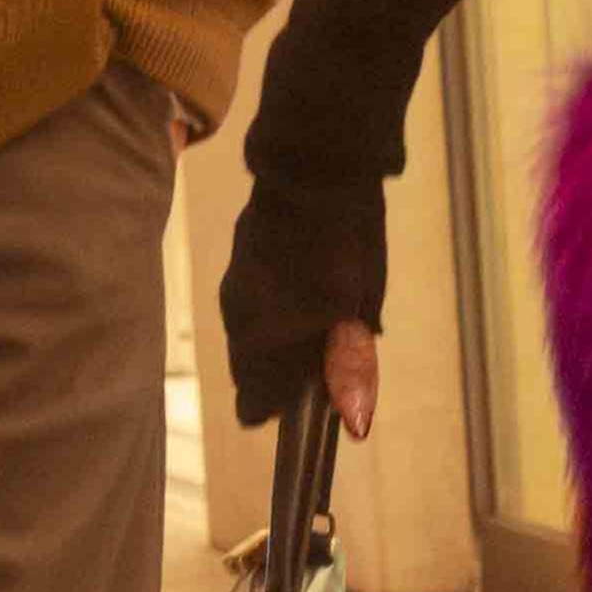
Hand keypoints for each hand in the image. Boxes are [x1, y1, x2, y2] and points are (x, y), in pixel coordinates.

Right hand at [215, 158, 385, 426]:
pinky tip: (306, 283)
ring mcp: (234, 286)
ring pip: (250, 335)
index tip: (303, 407)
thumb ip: (349, 365)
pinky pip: (250, 302)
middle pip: (251, 371)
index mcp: (262, 337)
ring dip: (278, 338)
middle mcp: (238, 317)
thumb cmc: (344, 243)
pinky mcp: (238, 261)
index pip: (254, 405)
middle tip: (325, 355)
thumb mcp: (357, 309)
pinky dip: (273, 306)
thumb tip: (355, 425)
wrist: (314, 166)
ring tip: (321, 316)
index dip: (280, 412)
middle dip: (284, 373)